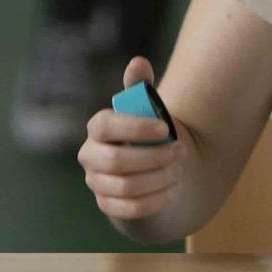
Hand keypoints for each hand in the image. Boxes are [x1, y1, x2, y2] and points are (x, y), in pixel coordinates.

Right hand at [78, 57, 189, 222]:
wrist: (147, 165)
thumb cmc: (147, 130)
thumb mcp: (147, 106)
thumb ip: (141, 86)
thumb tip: (138, 61)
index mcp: (98, 127)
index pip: (107, 126)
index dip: (135, 127)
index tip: (165, 127)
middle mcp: (90, 155)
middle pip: (117, 162)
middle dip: (154, 157)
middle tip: (181, 152)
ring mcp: (96, 182)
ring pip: (126, 187)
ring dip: (159, 179)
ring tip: (180, 170)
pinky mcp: (107, 204)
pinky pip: (129, 209)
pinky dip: (156, 200)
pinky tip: (174, 190)